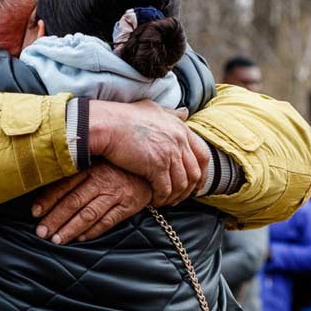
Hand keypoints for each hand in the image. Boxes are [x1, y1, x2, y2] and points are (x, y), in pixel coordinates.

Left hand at [32, 161, 152, 244]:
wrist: (151, 171)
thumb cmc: (118, 168)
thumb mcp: (98, 164)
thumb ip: (78, 174)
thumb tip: (48, 187)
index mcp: (91, 167)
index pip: (65, 185)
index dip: (48, 199)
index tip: (35, 213)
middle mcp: (102, 180)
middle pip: (73, 202)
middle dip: (55, 219)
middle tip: (41, 232)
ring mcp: (116, 194)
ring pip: (88, 214)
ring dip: (70, 228)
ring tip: (57, 240)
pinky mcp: (128, 206)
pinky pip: (108, 221)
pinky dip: (93, 231)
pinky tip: (81, 239)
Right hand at [88, 100, 209, 205]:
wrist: (107, 124)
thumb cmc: (124, 116)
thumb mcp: (153, 109)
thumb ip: (171, 113)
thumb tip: (185, 112)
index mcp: (181, 129)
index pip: (203, 155)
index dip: (202, 174)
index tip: (196, 185)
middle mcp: (179, 141)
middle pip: (195, 173)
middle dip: (189, 189)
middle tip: (180, 198)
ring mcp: (169, 153)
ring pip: (181, 184)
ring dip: (175, 196)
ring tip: (166, 201)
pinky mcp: (156, 165)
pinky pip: (165, 189)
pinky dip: (162, 198)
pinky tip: (154, 201)